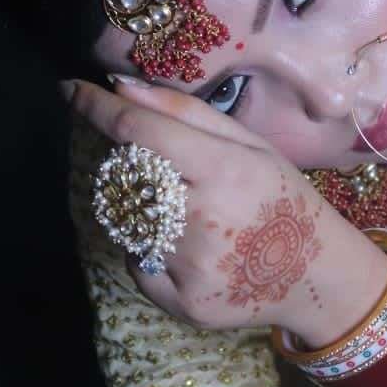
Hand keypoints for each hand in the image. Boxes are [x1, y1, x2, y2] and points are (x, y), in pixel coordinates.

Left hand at [67, 77, 386, 339]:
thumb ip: (183, 113)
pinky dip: (147, 249)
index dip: (96, 108)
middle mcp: (203, 218)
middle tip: (166, 171)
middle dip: (129, 164)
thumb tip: (118, 85)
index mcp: (225, 169)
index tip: (70, 90)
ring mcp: (191, 266)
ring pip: (126, 219)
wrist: (315, 275)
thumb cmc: (281, 197)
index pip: (139, 132)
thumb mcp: (249, 144)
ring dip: (140, 207)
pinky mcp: (182, 301)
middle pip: (125, 175)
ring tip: (186, 213)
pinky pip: (135, 261)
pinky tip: (188, 248)